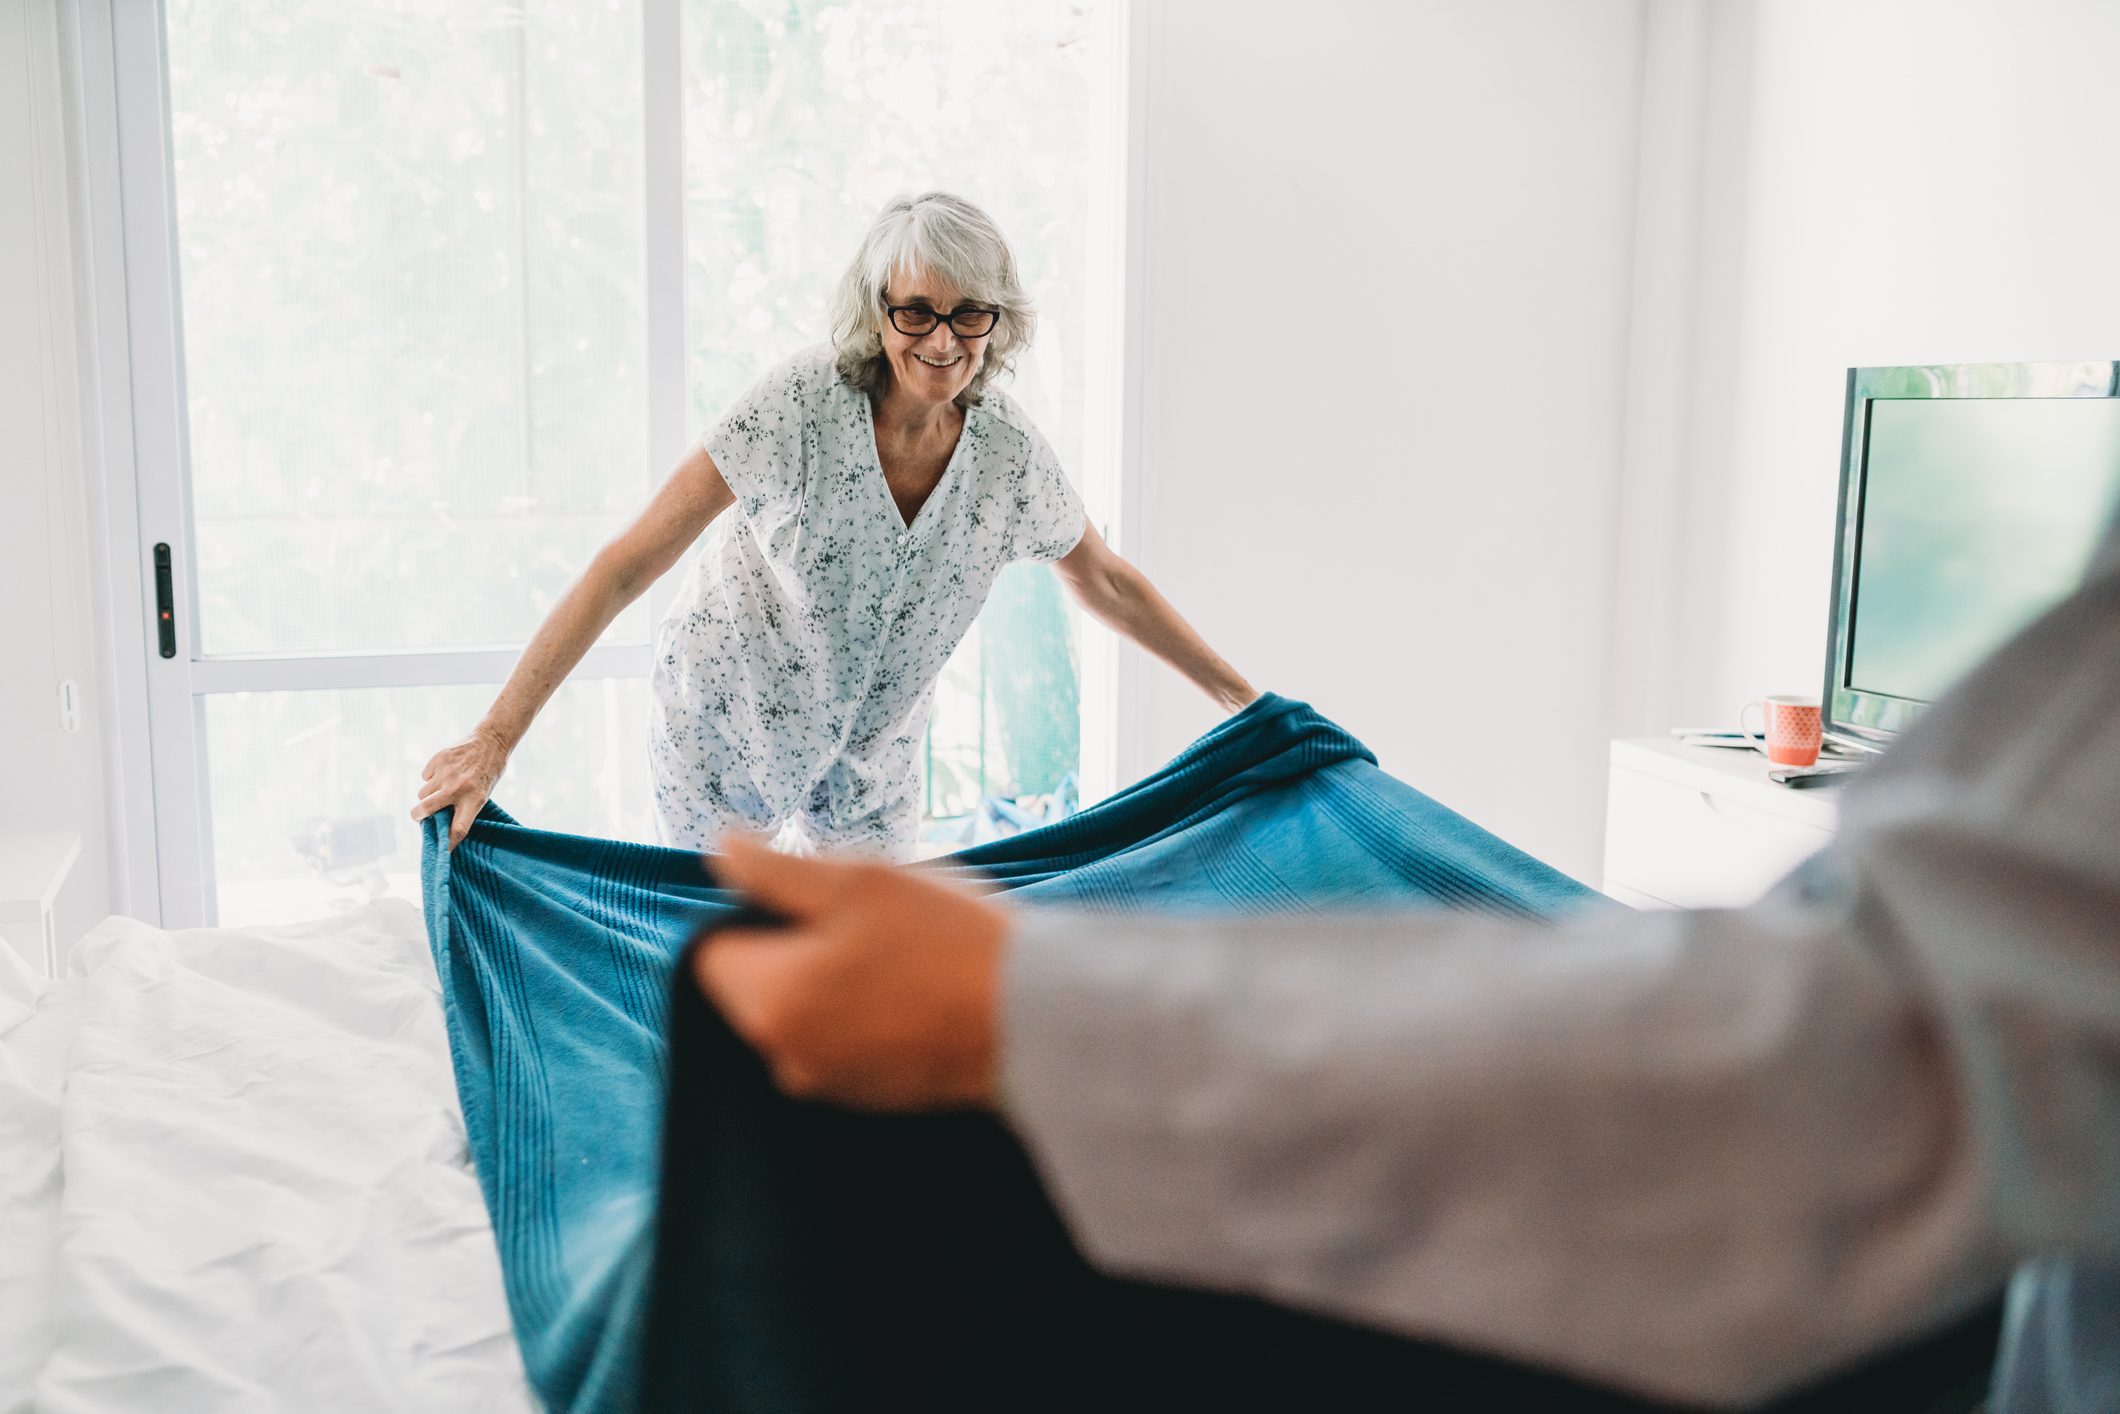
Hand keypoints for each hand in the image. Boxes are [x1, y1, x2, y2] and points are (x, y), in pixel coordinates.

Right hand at [412, 727, 510, 849]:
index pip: (458, 828)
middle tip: (418, 816)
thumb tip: (439, 826)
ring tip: (441, 788)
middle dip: (417, 816)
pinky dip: (430, 778)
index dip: (448, 843)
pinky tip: (444, 772)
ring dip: (427, 795)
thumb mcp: (482, 795)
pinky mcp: (439, 760)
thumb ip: (462, 808)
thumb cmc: (487, 774)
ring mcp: (447, 773)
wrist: (491, 743)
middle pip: (426, 809)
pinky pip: (424, 776)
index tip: (441, 851)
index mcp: (475, 800)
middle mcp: (458, 788)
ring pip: (422, 793)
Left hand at [693, 834, 1009, 1111]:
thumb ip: (774, 869)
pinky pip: (847, 1041)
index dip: (755, 912)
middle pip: (761, 983)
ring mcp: (831, 1084)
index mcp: (767, 1002)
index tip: (814, 896)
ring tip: (907, 950)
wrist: (1036, 1020)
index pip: (713, 950)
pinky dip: (871, 1011)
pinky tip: (922, 986)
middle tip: (871, 917)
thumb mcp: (856, 880)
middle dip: (801, 945)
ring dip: (839, 977)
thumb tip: (722, 853)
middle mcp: (785, 1057)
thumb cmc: (946, 942)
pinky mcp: (875, 1097)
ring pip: (808, 1010)